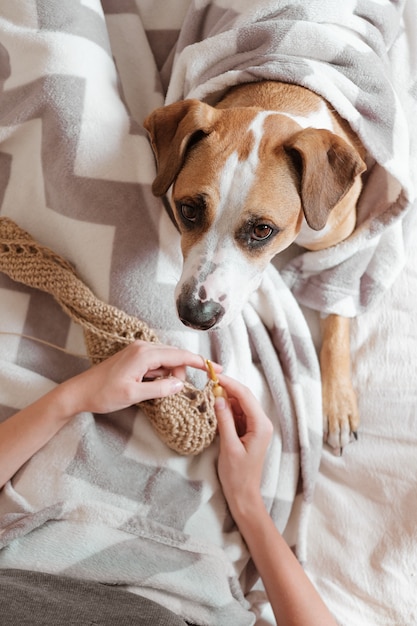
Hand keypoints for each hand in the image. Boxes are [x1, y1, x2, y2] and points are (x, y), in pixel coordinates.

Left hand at [64, 340, 213, 414]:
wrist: (79, 392)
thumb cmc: (103, 394)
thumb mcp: (134, 395)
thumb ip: (160, 389)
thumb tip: (180, 386)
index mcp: (144, 353)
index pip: (180, 355)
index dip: (200, 362)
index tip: (217, 369)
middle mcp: (143, 346)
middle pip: (175, 356)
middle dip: (180, 374)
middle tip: (173, 393)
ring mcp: (138, 350)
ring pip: (167, 360)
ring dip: (169, 376)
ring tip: (156, 391)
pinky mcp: (135, 356)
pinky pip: (157, 363)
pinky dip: (160, 375)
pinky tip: (150, 386)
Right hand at [214, 375, 272, 518]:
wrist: (243, 494)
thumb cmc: (237, 475)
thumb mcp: (228, 446)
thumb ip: (225, 420)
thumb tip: (218, 398)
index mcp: (261, 425)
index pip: (245, 396)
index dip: (229, 384)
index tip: (213, 376)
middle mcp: (262, 423)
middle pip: (244, 397)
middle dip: (227, 388)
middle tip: (208, 381)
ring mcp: (256, 427)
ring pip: (240, 404)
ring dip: (226, 398)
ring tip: (209, 393)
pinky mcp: (248, 431)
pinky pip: (238, 414)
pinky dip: (226, 409)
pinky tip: (215, 407)